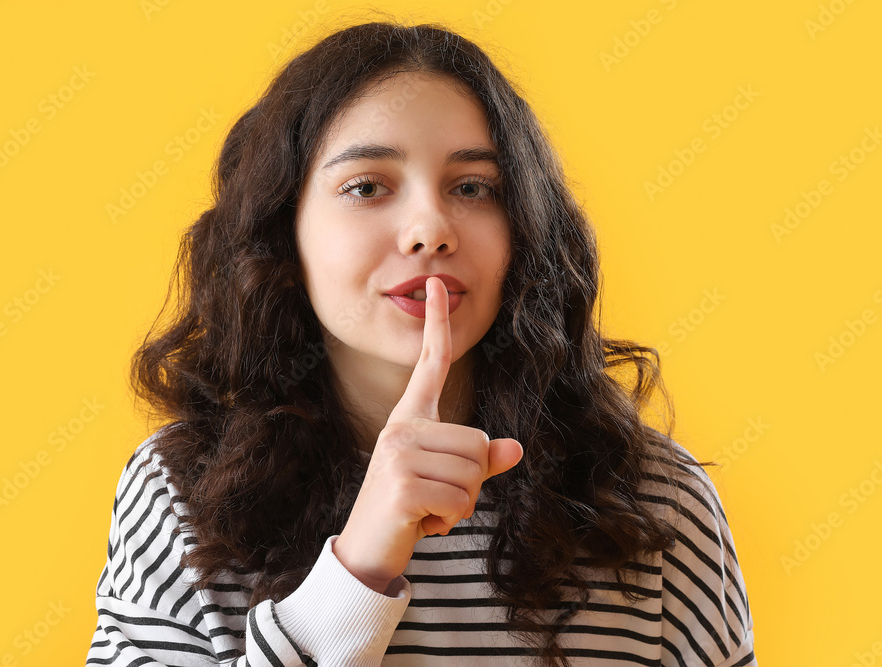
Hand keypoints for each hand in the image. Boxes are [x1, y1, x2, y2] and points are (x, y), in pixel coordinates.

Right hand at [333, 277, 523, 593]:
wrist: (367, 551)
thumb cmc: (408, 511)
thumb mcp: (446, 481)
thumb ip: (479, 463)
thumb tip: (514, 449)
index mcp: (410, 419)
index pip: (430, 365)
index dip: (436, 325)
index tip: (436, 286)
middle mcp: (401, 428)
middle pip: (479, 442)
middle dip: (471, 482)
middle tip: (434, 498)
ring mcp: (398, 455)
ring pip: (474, 474)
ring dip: (461, 504)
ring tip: (427, 510)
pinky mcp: (402, 485)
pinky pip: (462, 500)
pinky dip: (452, 520)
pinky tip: (423, 523)